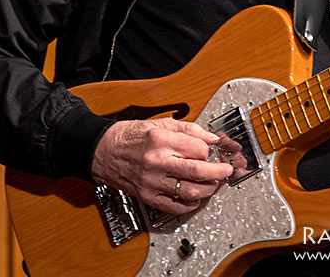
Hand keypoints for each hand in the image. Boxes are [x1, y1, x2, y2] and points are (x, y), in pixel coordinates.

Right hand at [91, 118, 233, 213]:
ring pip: (190, 192)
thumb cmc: (129, 136)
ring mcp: (152, 182)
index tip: (210, 151)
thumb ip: (188, 129)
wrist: (103, 151)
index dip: (209, 150)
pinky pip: (175, 206)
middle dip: (218, 173)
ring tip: (212, 183)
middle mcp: (157, 161)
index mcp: (160, 140)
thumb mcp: (159, 123)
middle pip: (198, 172)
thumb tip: (211, 137)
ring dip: (208, 189)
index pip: (198, 149)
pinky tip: (195, 197)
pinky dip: (190, 204)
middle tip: (225, 171)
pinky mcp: (148, 196)